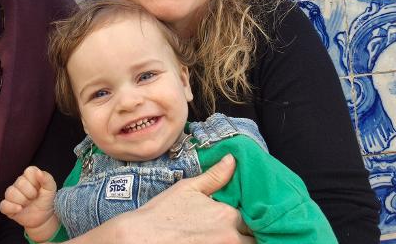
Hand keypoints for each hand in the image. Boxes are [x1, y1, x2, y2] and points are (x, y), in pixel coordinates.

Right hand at [0, 166, 58, 241]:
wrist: (43, 217)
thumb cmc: (46, 200)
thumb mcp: (51, 189)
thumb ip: (47, 179)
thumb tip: (38, 172)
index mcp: (29, 176)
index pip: (28, 171)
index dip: (36, 182)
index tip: (39, 189)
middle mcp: (18, 183)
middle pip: (19, 183)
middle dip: (30, 193)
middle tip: (34, 198)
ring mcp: (12, 195)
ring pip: (10, 193)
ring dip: (22, 201)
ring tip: (28, 204)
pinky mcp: (7, 206)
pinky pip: (3, 205)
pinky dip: (11, 207)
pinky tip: (20, 209)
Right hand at [72, 154, 253, 243]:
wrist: (141, 238)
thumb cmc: (162, 213)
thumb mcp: (188, 188)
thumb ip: (215, 176)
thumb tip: (232, 160)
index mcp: (227, 215)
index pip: (255, 218)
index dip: (252, 216)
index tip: (246, 215)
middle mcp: (229, 238)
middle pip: (254, 238)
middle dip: (248, 233)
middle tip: (240, 227)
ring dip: (240, 240)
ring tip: (224, 234)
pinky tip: (214, 241)